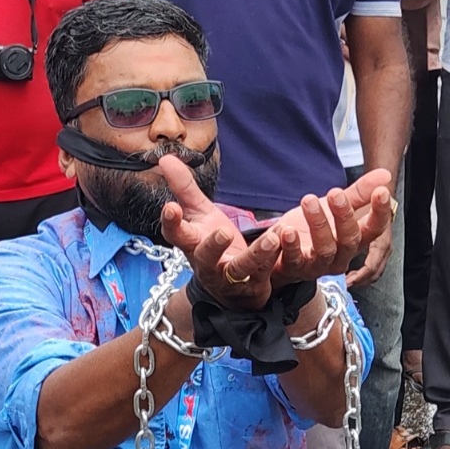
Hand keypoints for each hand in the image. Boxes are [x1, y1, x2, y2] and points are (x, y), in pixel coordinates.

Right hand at [158, 156, 281, 308]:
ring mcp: (231, 277)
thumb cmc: (213, 246)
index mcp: (193, 244)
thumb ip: (184, 188)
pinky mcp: (254, 284)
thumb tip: (165, 157)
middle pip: (205, 258)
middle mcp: (208, 264)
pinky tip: (285, 239)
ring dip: (257, 254)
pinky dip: (276, 257)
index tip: (170, 207)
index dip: (171, 223)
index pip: (176, 235)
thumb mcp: (199, 214)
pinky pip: (265, 271)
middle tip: (222, 232)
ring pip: (241, 268)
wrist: (231, 291)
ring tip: (271, 238)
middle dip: (212, 247)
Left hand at [269, 170, 392, 286]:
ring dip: (318, 224)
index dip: (380, 213)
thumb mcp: (336, 208)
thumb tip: (384, 176)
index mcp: (353, 241)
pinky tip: (286, 229)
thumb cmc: (312, 231)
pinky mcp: (294, 268)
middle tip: (335, 193)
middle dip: (344, 216)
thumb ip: (359, 193)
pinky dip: (290, 244)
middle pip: (349, 240)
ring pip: (324, 249)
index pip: (373, 230)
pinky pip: (294, 259)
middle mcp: (339, 256)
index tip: (381, 192)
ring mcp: (317, 265)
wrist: (282, 251)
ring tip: (309, 201)